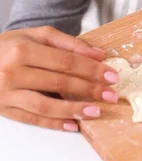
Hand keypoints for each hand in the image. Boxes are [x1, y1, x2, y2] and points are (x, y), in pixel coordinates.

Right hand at [0, 26, 119, 131]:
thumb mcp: (37, 36)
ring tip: (96, 112)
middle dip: (89, 90)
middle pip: (59, 83)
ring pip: (46, 106)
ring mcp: (7, 94)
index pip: (66, 62)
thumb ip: (68, 43)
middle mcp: (14, 73)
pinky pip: (32, 119)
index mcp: (23, 50)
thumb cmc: (9, 46)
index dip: (92, 69)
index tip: (111, 75)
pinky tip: (73, 125)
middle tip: (111, 95)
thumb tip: (98, 54)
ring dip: (74, 110)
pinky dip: (54, 123)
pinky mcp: (3, 110)